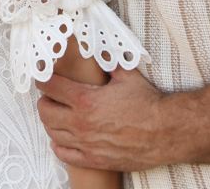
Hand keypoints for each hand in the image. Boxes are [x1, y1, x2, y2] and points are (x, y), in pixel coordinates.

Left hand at [36, 67, 185, 171]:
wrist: (167, 132)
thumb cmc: (148, 103)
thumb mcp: (126, 75)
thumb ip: (108, 62)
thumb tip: (101, 50)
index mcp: (85, 99)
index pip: (51, 87)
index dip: (43, 80)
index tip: (42, 78)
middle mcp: (81, 123)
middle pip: (46, 112)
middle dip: (44, 102)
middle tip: (48, 97)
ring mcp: (86, 143)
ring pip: (52, 133)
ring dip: (50, 123)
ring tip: (55, 116)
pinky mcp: (94, 159)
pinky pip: (65, 155)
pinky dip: (58, 146)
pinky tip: (60, 140)